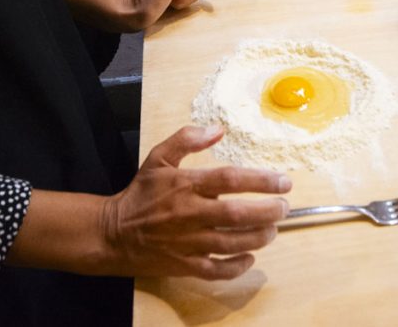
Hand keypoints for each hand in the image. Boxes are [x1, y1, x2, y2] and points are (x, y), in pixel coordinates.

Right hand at [100, 125, 290, 278]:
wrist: (113, 233)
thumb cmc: (140, 194)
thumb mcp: (158, 157)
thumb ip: (187, 139)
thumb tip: (217, 128)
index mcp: (186, 185)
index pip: (230, 179)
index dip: (260, 180)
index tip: (283, 181)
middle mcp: (190, 213)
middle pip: (237, 213)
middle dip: (267, 211)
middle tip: (284, 207)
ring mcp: (188, 241)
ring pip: (231, 242)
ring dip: (258, 237)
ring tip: (272, 229)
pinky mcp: (185, 264)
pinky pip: (216, 270)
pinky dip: (236, 266)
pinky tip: (249, 257)